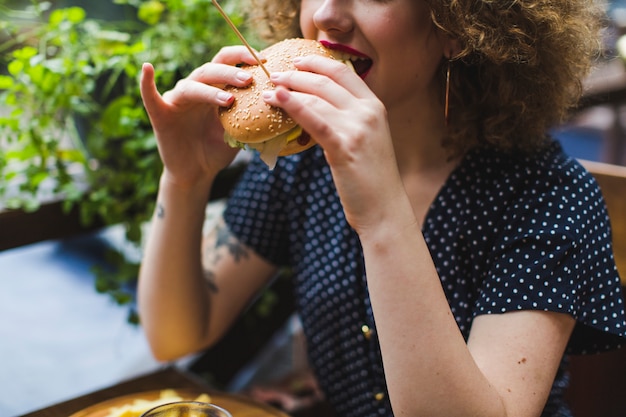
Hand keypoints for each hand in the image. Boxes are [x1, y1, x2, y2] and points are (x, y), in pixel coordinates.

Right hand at [140, 46, 258, 187]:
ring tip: (230, 99)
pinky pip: (151, 96)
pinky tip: (147, 69)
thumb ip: (253, 115)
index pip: (227, 62)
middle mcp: (196, 88)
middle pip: (211, 70)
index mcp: (215, 87)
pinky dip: (146, 83)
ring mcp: (177, 100)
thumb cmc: (218, 149)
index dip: (242, 56)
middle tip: (249, 79)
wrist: (197, 172)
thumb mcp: (240, 130)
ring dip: (210, 89)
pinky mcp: (161, 114)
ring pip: (192, 85)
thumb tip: (281, 104)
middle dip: (231, 72)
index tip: (263, 59)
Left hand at [262, 56, 406, 231]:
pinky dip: (293, 106)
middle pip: (326, 81)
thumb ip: (348, 121)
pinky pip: (314, 119)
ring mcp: (358, 127)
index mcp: (375, 106)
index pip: (343, 71)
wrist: (384, 208)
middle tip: (274, 74)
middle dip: (296, 74)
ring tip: (269, 89)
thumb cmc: (370, 179)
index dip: (317, 62)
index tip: (297, 61)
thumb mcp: (365, 140)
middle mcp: (369, 112)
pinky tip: (277, 99)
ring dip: (289, 88)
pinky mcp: (345, 146)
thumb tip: (318, 110)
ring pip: (317, 97)